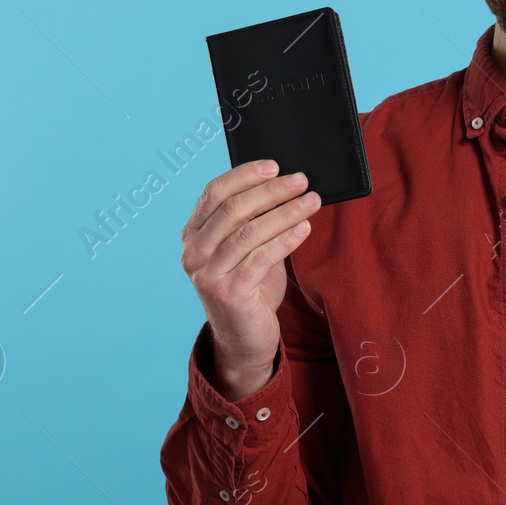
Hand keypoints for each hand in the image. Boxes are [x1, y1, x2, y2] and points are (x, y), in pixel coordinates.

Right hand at [180, 160, 321, 398]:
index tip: (275, 166)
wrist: (244, 338)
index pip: (215, 192)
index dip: (245, 175)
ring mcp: (207, 274)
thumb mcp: (246, 248)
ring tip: (312, 200)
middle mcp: (193, 252)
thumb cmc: (250, 287)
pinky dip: (286, 239)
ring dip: (285, 212)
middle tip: (302, 180)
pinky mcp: (228, 293)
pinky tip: (305, 227)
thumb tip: (285, 184)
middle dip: (272, 191)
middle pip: (233, 209)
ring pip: (249, 232)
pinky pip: (261, 257)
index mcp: (193, 233)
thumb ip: (253, 220)